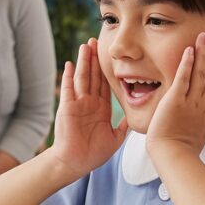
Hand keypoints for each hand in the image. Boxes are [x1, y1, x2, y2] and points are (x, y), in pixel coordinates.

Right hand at [49, 38, 127, 179]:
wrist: (76, 164)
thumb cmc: (93, 154)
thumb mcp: (115, 138)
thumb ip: (124, 127)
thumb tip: (136, 119)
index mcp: (101, 108)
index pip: (105, 83)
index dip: (108, 68)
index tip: (112, 55)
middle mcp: (89, 103)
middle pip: (94, 75)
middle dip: (96, 58)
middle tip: (97, 40)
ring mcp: (77, 104)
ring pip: (82, 78)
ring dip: (84, 61)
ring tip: (86, 45)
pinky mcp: (67, 108)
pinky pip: (68, 90)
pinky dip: (69, 77)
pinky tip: (70, 64)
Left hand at [146, 32, 204, 164]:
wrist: (174, 155)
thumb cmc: (186, 146)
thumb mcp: (204, 128)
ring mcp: (192, 101)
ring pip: (200, 72)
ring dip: (201, 53)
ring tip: (201, 38)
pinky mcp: (176, 101)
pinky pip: (183, 78)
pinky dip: (187, 64)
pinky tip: (188, 51)